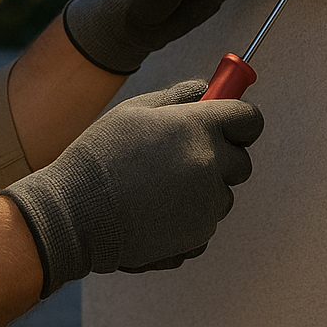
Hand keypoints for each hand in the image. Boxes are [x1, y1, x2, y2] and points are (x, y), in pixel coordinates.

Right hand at [0, 80, 263, 294]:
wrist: (76, 214)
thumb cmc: (101, 157)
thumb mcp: (135, 111)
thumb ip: (178, 97)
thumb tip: (205, 90)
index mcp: (197, 128)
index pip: (249, 119)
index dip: (240, 120)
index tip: (230, 123)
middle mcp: (209, 165)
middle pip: (242, 161)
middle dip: (221, 157)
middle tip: (184, 156)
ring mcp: (207, 205)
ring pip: (222, 194)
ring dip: (203, 190)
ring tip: (158, 188)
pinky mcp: (199, 237)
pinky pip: (207, 222)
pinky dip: (189, 218)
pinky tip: (154, 212)